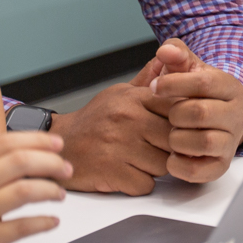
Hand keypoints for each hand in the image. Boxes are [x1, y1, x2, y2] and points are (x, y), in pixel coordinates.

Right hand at [0, 130, 68, 242]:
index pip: (4, 143)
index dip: (36, 141)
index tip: (54, 144)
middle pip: (20, 162)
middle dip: (51, 162)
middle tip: (66, 167)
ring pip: (24, 191)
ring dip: (50, 190)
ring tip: (60, 194)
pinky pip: (18, 228)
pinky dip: (41, 223)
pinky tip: (51, 222)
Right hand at [54, 80, 171, 195]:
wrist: (60, 144)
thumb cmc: (95, 120)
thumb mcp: (119, 93)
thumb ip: (147, 81)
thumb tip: (168, 58)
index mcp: (134, 98)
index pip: (178, 109)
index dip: (182, 123)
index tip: (177, 130)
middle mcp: (129, 119)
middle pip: (174, 140)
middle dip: (170, 149)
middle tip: (157, 150)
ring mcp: (120, 145)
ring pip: (163, 165)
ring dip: (155, 168)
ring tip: (138, 161)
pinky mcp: (112, 171)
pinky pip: (145, 184)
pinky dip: (139, 184)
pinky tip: (127, 173)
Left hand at [138, 38, 242, 184]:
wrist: (208, 120)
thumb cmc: (193, 92)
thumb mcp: (187, 68)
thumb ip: (176, 53)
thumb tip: (165, 51)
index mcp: (231, 87)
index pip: (204, 83)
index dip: (174, 84)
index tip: (153, 87)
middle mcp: (237, 115)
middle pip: (201, 113)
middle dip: (175, 114)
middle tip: (166, 115)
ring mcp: (231, 142)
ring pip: (204, 142)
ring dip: (178, 138)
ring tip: (170, 134)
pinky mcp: (221, 165)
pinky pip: (201, 171)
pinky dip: (180, 165)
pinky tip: (171, 156)